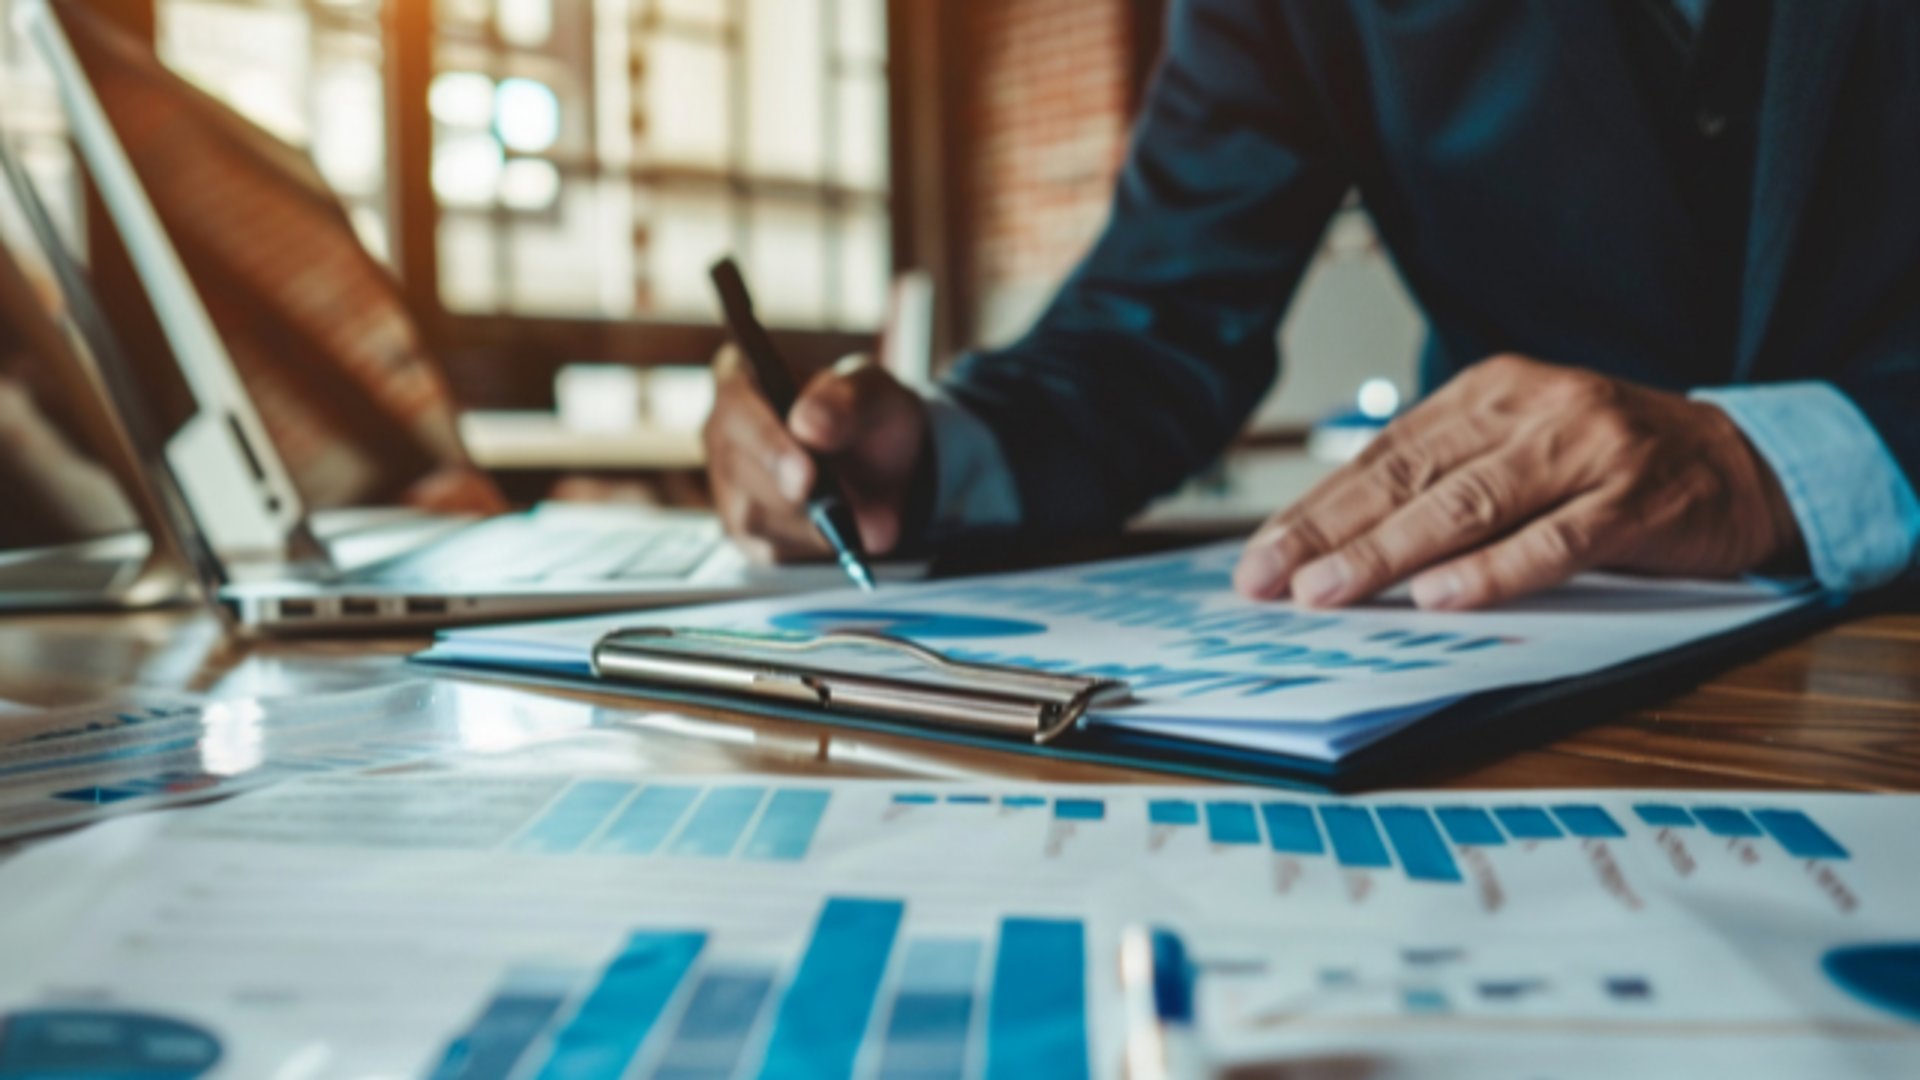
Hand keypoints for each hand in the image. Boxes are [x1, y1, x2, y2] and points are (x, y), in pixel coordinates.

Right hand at [703, 346, 927, 562]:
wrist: (885, 462)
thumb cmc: (867, 415)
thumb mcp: (872, 392)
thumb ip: (844, 400)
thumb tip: (808, 424)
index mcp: (741, 378)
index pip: (736, 407)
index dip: (768, 444)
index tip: (805, 475)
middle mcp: (722, 433)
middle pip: (740, 472)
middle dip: (793, 494)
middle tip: (841, 507)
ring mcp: (727, 485)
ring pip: (755, 519)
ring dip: (812, 522)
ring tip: (859, 513)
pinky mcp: (744, 532)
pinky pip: (772, 549)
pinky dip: (815, 544)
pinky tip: (842, 530)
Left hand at [1233, 355, 1803, 609]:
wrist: (1744, 462)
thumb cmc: (1609, 465)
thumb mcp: (1517, 450)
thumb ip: (1441, 483)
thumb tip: (1334, 544)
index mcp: (1486, 393)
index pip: (1380, 458)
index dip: (1314, 511)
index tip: (1259, 560)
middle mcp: (1529, 410)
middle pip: (1409, 480)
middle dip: (1329, 534)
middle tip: (1270, 580)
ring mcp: (1585, 450)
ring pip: (1468, 506)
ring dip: (1390, 554)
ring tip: (1331, 592)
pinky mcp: (1634, 500)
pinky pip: (1553, 541)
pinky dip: (1494, 572)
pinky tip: (1443, 597)